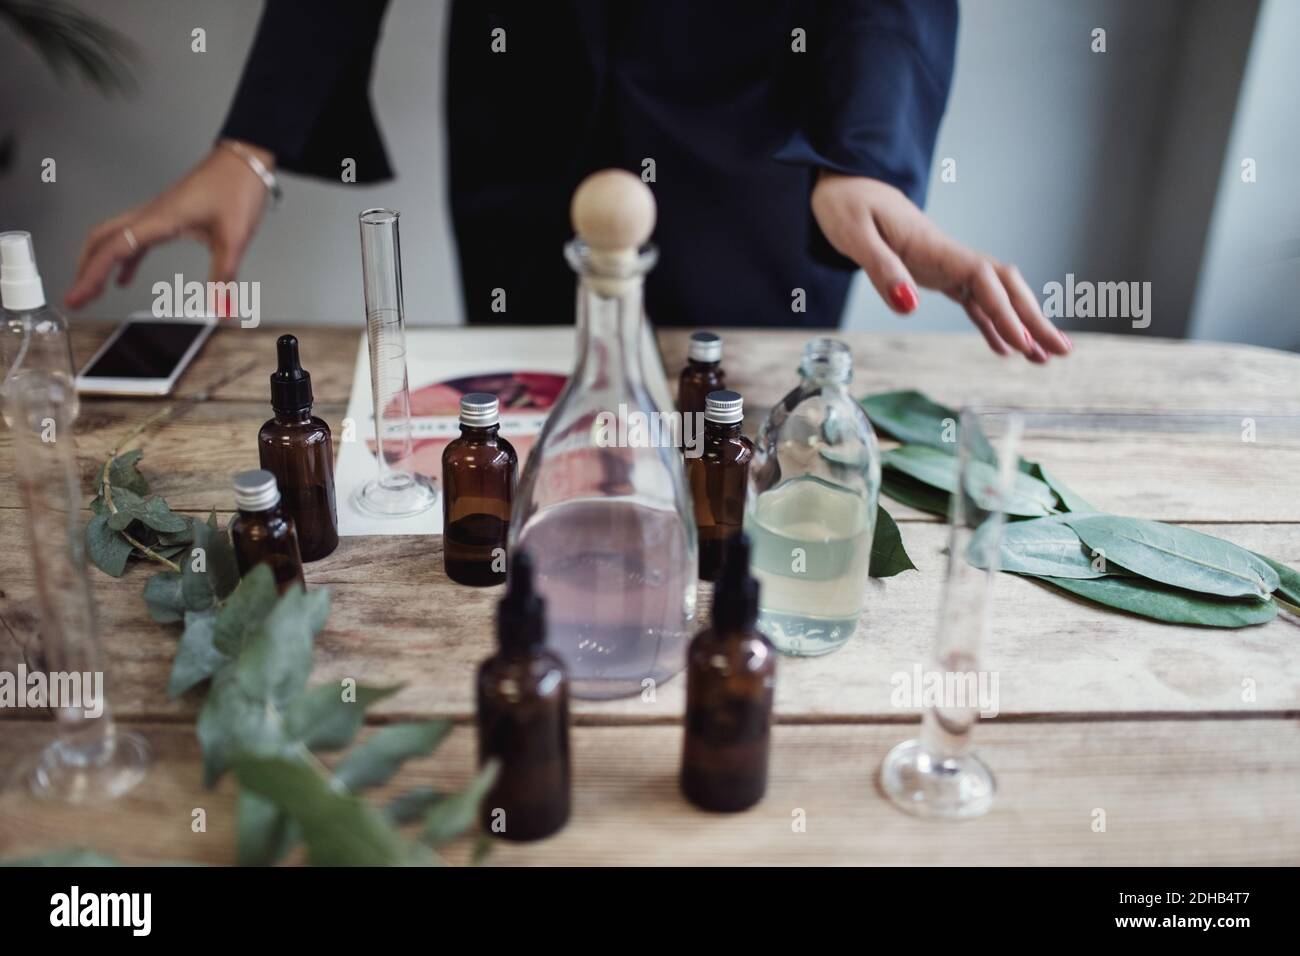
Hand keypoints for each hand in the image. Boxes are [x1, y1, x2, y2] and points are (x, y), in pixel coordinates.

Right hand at [65, 141, 274, 309]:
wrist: (244, 161)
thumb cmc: (237, 188)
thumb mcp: (234, 238)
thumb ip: (224, 277)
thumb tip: (222, 310)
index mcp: (160, 219)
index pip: (114, 250)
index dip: (91, 275)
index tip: (78, 296)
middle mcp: (151, 214)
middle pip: (101, 241)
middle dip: (84, 270)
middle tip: (76, 297)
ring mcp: (156, 214)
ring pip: (113, 237)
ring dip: (98, 263)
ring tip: (91, 290)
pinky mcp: (166, 215)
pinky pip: (134, 238)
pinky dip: (124, 259)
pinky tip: (125, 277)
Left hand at [811, 171, 1070, 361]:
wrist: (845, 181)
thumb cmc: (846, 204)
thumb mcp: (855, 236)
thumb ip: (883, 270)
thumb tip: (911, 306)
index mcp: (933, 245)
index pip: (982, 280)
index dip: (1004, 311)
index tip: (1021, 342)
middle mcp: (948, 254)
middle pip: (1004, 287)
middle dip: (1033, 318)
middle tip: (1061, 350)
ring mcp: (946, 263)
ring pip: (995, 296)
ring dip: (1021, 325)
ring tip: (1044, 358)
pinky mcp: (936, 271)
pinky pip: (973, 301)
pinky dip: (991, 324)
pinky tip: (1005, 348)